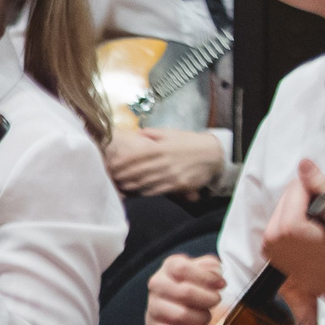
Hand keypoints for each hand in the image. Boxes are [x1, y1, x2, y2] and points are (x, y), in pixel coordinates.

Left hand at [106, 127, 224, 196]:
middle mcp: (164, 161)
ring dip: (131, 186)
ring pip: (146, 182)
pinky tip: (138, 192)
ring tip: (120, 187)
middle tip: (112, 179)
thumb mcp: (171, 133)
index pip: (135, 156)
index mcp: (161, 147)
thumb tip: (135, 133)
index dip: (121, 163)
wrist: (213, 153)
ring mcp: (171, 174)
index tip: (111, 166)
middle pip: (137, 171)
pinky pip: (158, 190)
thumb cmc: (189, 142)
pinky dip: (146, 192)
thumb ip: (151, 133)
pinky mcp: (179, 184)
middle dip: (123, 176)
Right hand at [145, 253, 224, 324]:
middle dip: (208, 299)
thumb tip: (215, 273)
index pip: (182, 268)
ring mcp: (153, 308)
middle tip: (216, 301)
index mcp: (168, 268)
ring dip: (202, 318)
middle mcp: (157, 286)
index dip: (206, 277)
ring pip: (182, 315)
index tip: (221, 285)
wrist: (173, 314)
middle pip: (184, 292)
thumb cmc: (192, 290)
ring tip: (205, 316)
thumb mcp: (202, 273)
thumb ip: (211, 267)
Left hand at [262, 157, 324, 324]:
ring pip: (282, 208)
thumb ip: (323, 187)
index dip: (317, 189)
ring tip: (320, 225)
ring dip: (301, 209)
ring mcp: (267, 245)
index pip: (297, 187)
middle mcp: (270, 236)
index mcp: (288, 229)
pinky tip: (310, 232)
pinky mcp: (268, 249)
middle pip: (286, 197)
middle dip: (307, 199)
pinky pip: (279, 222)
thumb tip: (304, 164)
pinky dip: (294, 221)